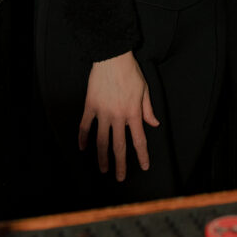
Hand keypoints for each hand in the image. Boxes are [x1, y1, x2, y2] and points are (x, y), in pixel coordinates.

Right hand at [79, 52, 159, 181]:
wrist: (112, 57)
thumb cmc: (130, 72)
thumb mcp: (144, 90)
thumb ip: (148, 110)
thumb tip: (154, 124)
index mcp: (133, 113)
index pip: (139, 140)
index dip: (142, 155)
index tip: (144, 167)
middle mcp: (118, 116)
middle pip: (119, 146)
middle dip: (121, 164)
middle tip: (120, 178)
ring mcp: (103, 112)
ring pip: (102, 140)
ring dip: (102, 157)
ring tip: (103, 169)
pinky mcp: (91, 106)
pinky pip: (85, 125)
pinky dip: (83, 137)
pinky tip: (82, 147)